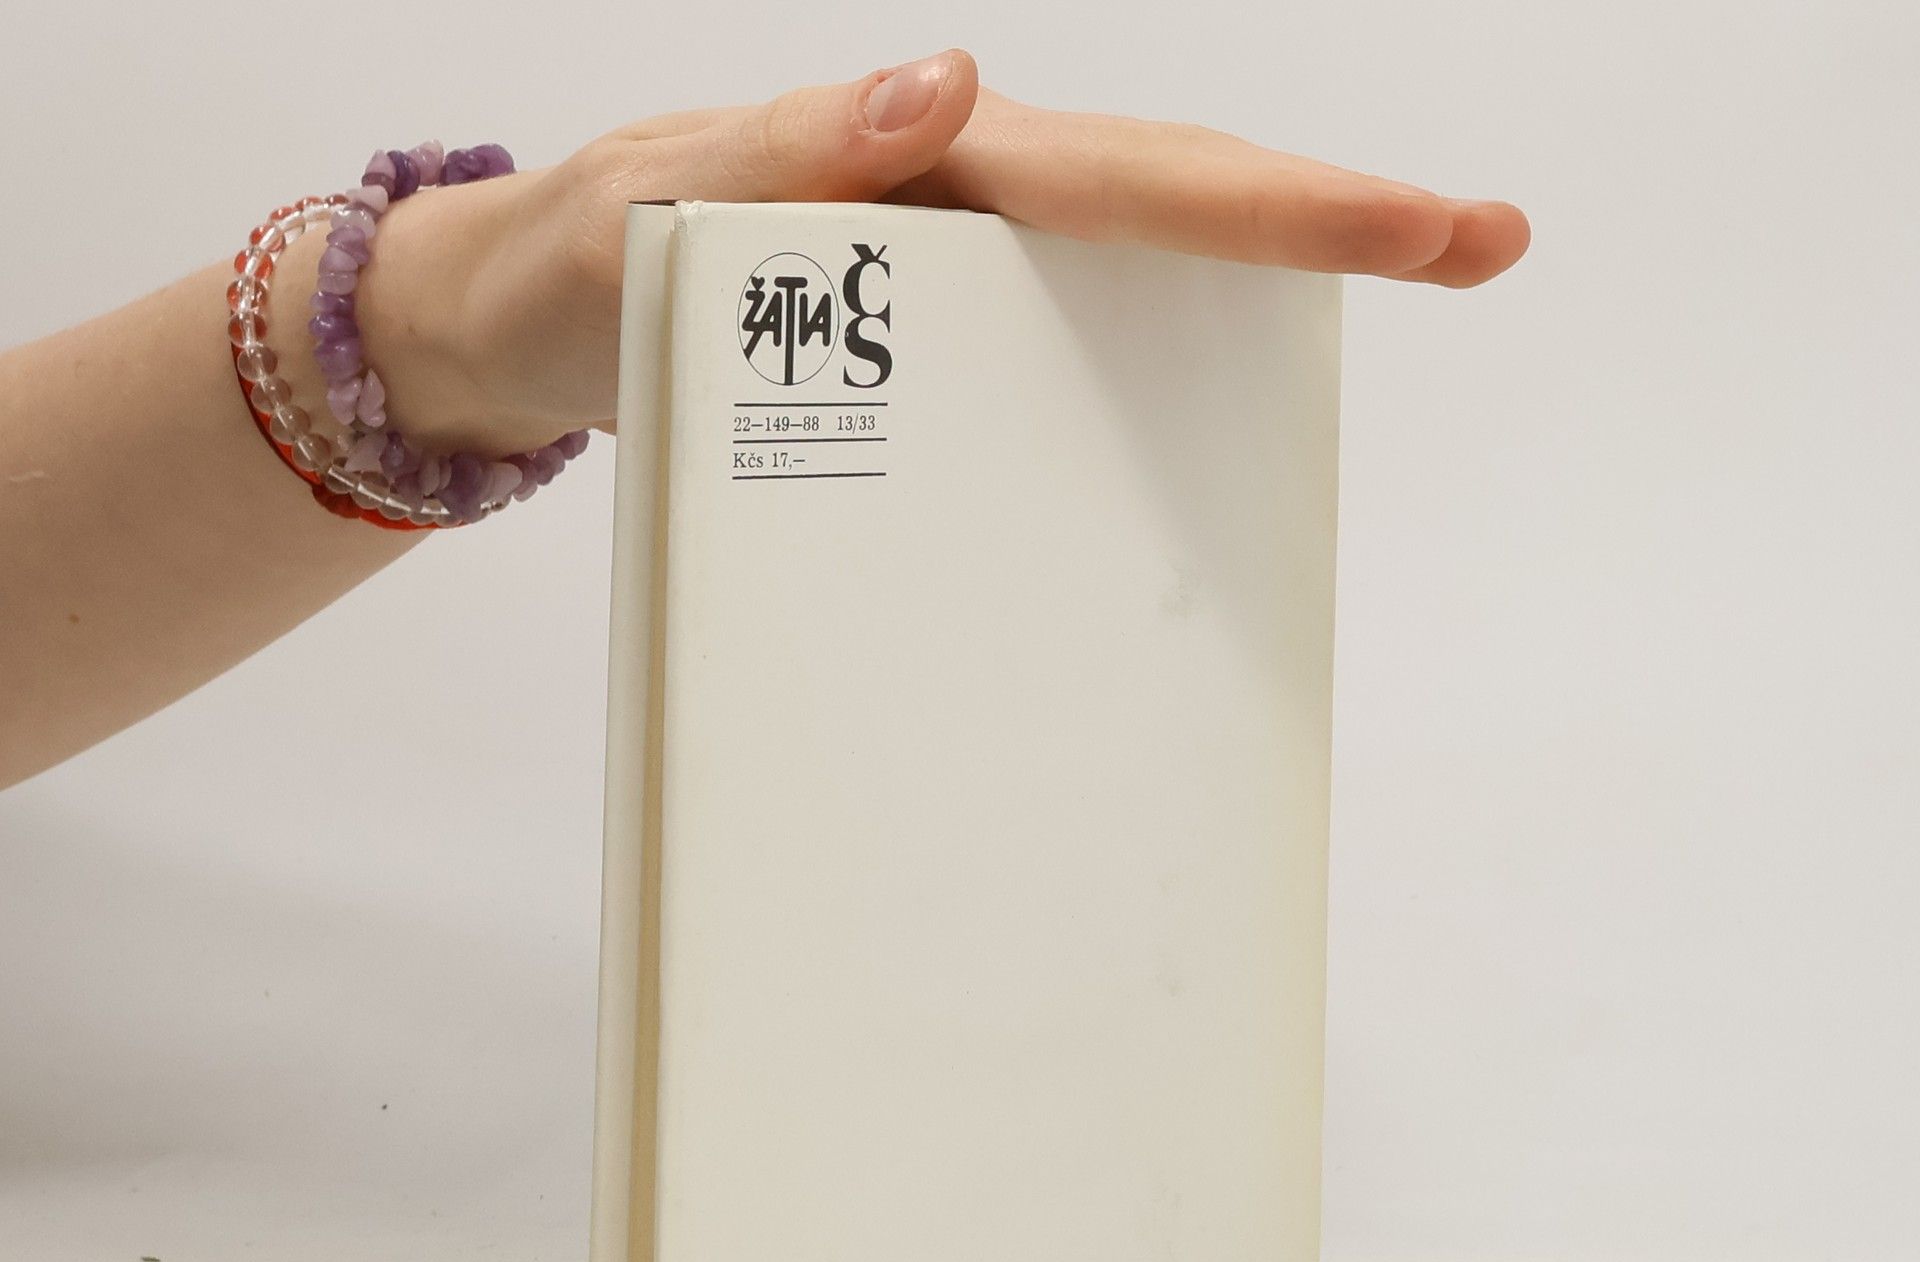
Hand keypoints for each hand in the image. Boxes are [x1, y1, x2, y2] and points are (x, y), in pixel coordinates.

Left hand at [352, 50, 1529, 456]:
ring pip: (1132, 271)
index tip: (1427, 223)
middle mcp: (956, 212)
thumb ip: (790, 154)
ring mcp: (948, 282)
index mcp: (919, 171)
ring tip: (1394, 290)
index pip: (1128, 179)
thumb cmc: (576, 264)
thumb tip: (954, 93)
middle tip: (1482, 240)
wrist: (518, 327)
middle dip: (1327, 219)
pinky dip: (1146, 365)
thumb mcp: (656, 204)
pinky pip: (1055, 352)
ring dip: (1260, 280)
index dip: (1282, 205)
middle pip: (1172, 200)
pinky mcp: (921, 350)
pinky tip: (1205, 407)